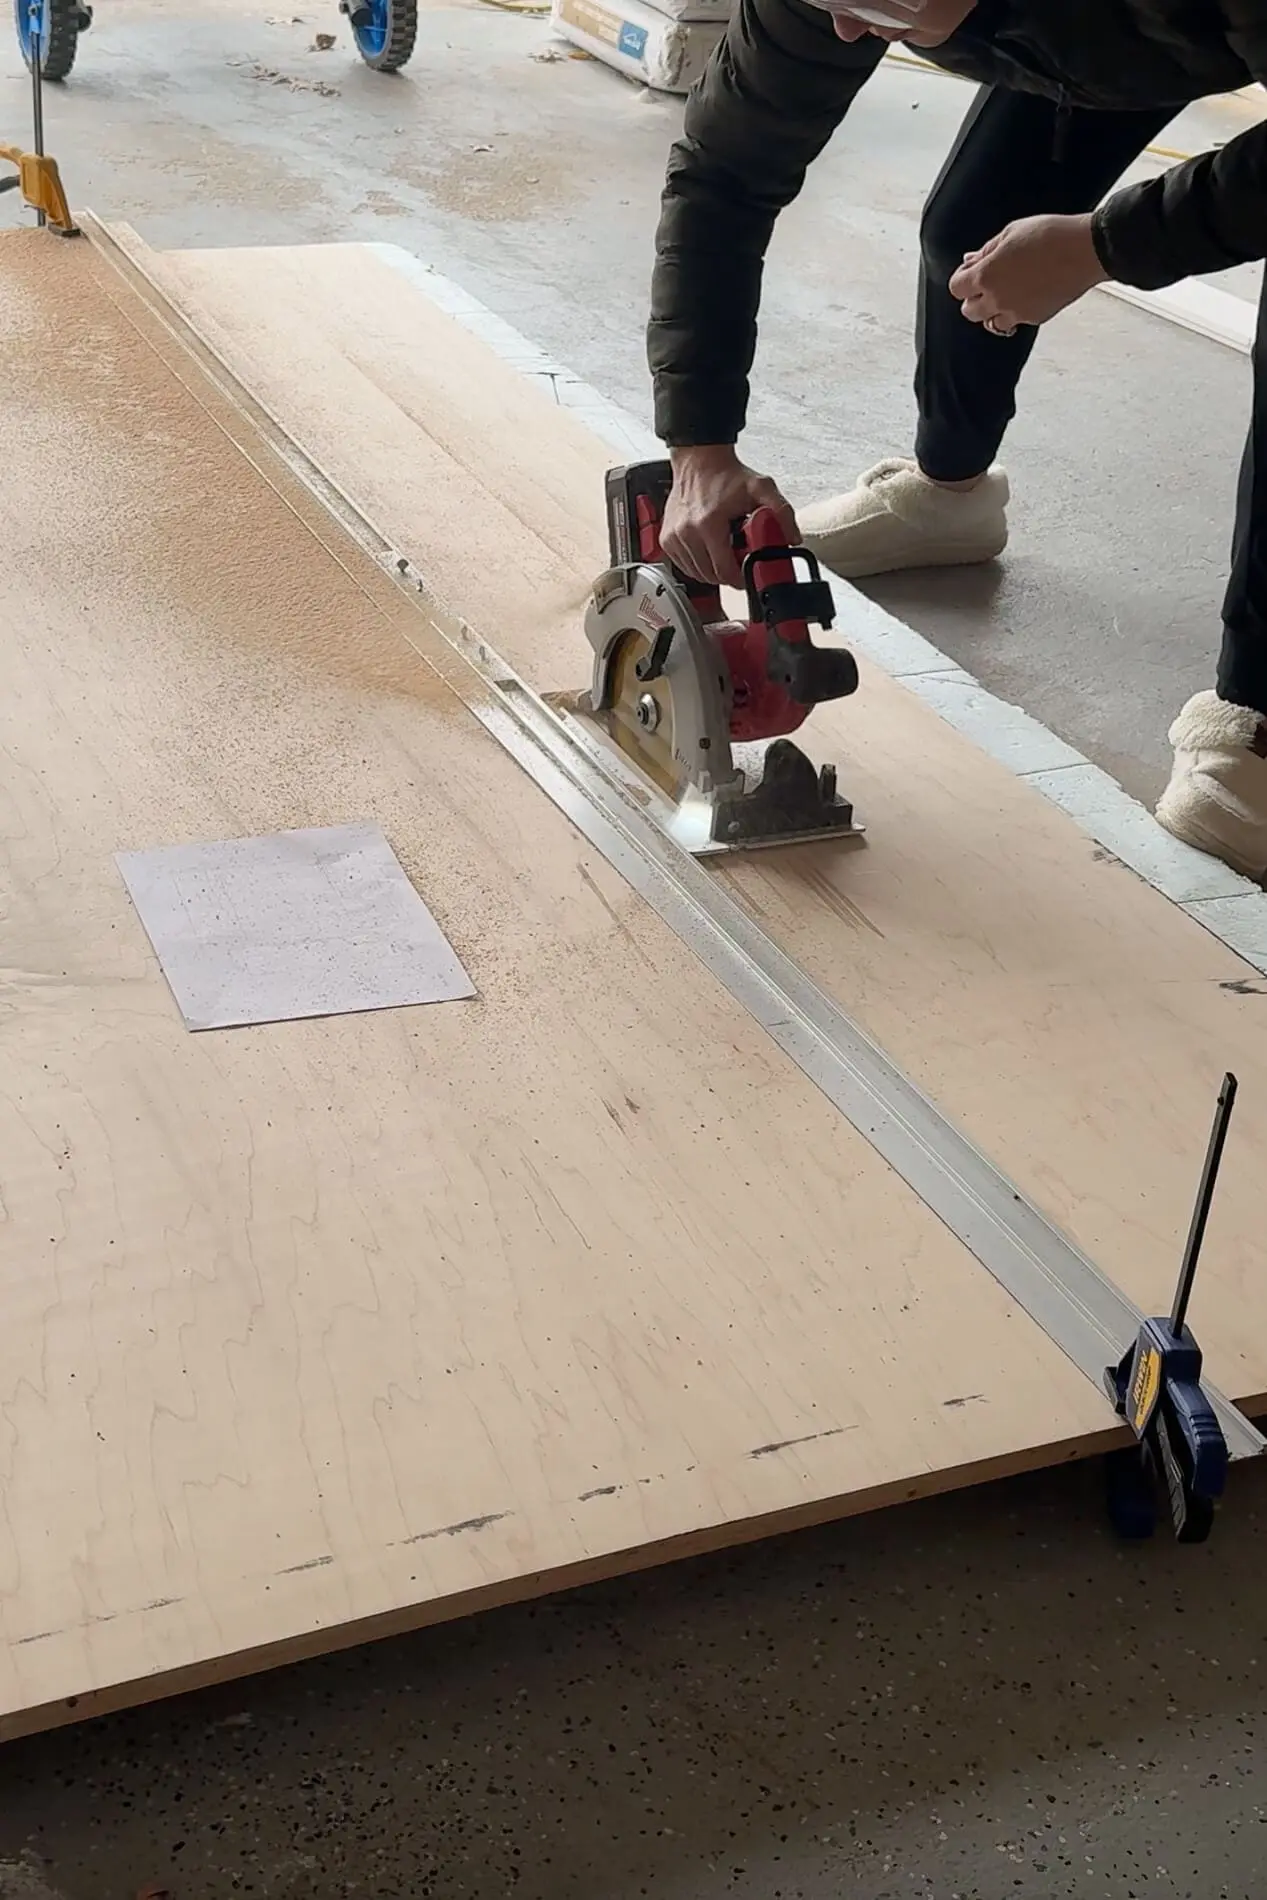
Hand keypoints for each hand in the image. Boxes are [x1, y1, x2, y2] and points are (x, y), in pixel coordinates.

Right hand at [662, 446, 798, 588]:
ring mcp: (674, 537)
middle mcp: (686, 532)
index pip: (724, 570)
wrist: (700, 461)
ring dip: (713, 570)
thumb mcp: (762, 488)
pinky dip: (699, 564)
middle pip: (711, 576)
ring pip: (698, 574)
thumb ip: (782, 512)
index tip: (749, 572)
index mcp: (708, 523)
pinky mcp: (667, 540)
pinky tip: (709, 549)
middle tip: (740, 558)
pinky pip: (685, 566)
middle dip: (729, 573)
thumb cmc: (727, 476)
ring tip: (725, 550)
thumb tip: (792, 539)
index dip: (740, 577)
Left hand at [948, 212, 1108, 332]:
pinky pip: (1015, 322)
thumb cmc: (1051, 235)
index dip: (962, 278)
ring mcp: (1016, 312)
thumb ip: (986, 251)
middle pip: (969, 311)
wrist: (1086, 250)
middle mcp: (997, 299)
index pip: (957, 288)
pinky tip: (1026, 294)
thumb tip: (970, 260)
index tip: (971, 270)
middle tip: (988, 283)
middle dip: (975, 298)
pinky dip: (1015, 313)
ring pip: (990, 323)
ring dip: (993, 311)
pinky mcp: (1034, 318)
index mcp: (987, 275)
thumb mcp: (1011, 233)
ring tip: (1007, 292)